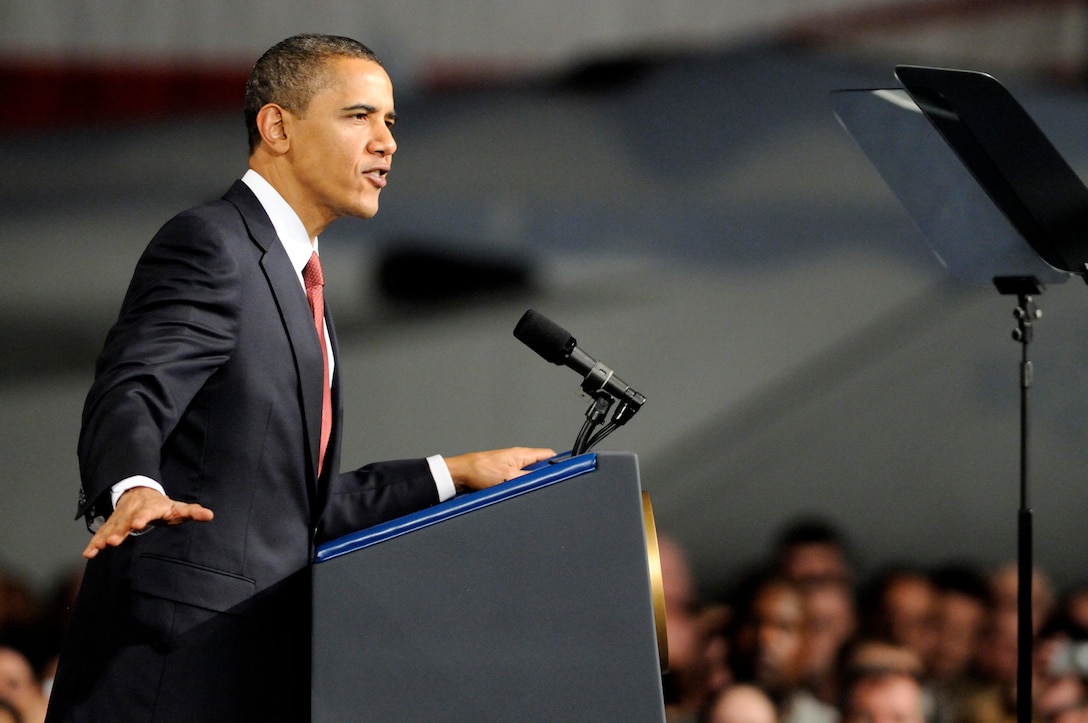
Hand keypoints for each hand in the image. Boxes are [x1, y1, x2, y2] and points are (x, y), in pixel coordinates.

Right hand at [83, 486, 213, 558]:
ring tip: (99, 547)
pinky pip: (101, 533)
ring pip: (111, 528)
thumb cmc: (161, 505)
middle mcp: (132, 512)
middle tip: (112, 541)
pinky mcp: (111, 525)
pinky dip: (94, 542)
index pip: (147, 512)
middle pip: (124, 522)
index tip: (138, 524)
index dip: (142, 517)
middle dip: (118, 531)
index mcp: (150, 507)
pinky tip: (88, 553)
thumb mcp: (178, 507)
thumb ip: (192, 511)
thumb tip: (210, 515)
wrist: (139, 491)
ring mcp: (120, 518)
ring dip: (103, 537)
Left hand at [444, 447, 555, 492]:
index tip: (564, 475)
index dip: (558, 464)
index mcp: (523, 454)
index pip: (548, 456)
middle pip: (539, 469)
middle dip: (543, 479)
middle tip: (545, 490)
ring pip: (528, 478)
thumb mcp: (509, 478)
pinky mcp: (502, 477)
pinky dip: (518, 489)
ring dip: (528, 486)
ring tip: (529, 494)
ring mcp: (510, 468)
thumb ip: (529, 479)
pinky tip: (517, 496)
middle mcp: (518, 460)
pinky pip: (517, 483)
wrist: (460, 475)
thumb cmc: (480, 471)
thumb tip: (544, 482)